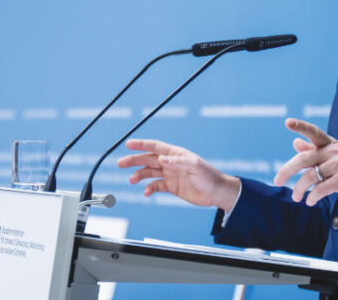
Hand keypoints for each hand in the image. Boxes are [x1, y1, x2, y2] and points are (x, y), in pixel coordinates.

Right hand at [117, 139, 239, 211]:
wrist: (217, 193)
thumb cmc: (209, 177)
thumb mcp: (195, 167)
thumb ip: (177, 162)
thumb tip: (162, 158)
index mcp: (176, 154)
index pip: (156, 146)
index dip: (142, 144)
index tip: (128, 144)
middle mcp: (172, 163)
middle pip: (149, 159)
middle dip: (134, 160)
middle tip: (120, 163)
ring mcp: (171, 175)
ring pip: (150, 172)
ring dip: (139, 175)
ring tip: (132, 180)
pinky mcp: (172, 187)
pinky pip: (156, 186)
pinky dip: (149, 188)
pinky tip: (146, 192)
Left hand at [273, 118, 337, 207]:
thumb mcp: (334, 157)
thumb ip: (314, 151)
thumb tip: (295, 143)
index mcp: (330, 144)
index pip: (313, 132)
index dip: (300, 126)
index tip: (287, 122)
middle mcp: (334, 151)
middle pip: (304, 158)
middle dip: (287, 170)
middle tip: (277, 180)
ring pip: (310, 176)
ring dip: (300, 189)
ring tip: (296, 197)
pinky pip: (321, 188)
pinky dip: (313, 197)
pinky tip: (310, 202)